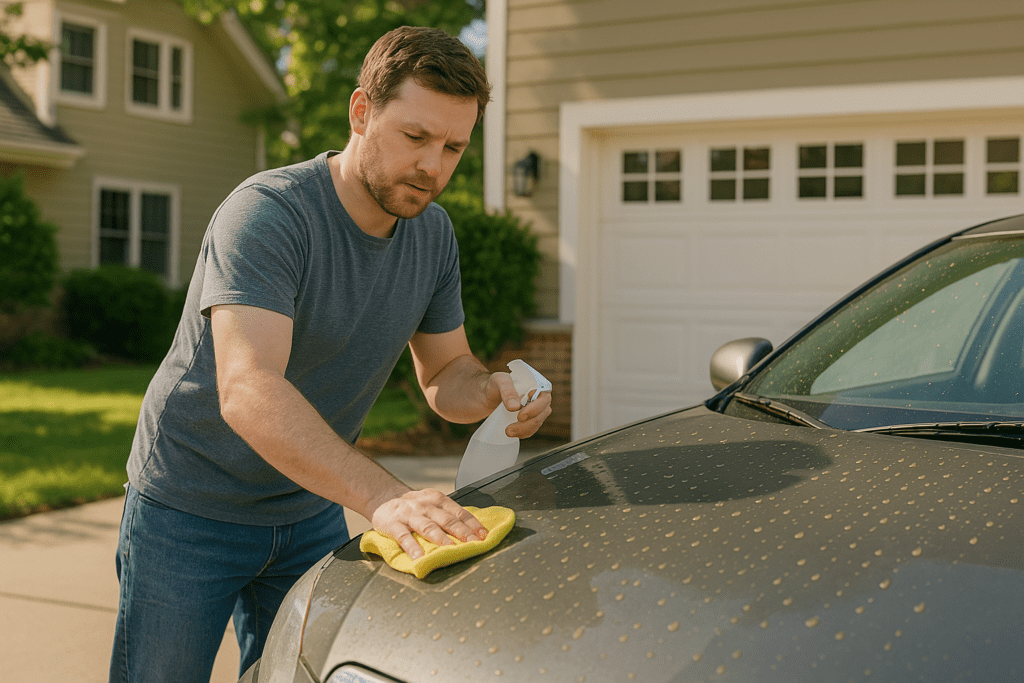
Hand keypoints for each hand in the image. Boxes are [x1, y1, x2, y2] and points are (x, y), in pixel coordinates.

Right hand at [369, 488, 487, 558]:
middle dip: (462, 532)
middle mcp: (425, 505)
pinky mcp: (393, 524)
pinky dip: (411, 546)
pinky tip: (418, 556)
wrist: (383, 498)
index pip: (459, 512)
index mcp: (438, 500)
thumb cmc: (414, 506)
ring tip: (450, 548)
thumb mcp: (433, 505)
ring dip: (440, 538)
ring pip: (427, 526)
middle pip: (447, 519)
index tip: (484, 535)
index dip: (473, 524)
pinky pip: (403, 536)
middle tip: (473, 543)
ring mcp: (409, 514)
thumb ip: (448, 516)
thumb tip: (473, 533)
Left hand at [488, 372, 553, 438]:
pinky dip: (525, 433)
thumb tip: (515, 407)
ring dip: (525, 430)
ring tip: (508, 432)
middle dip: (527, 424)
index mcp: (536, 383)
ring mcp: (537, 408)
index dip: (536, 408)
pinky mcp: (531, 418)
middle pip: (543, 412)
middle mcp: (539, 396)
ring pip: (538, 422)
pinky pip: (533, 428)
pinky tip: (515, 433)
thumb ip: (507, 391)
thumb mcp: (499, 381)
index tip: (520, 416)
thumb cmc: (495, 384)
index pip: (544, 397)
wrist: (488, 395)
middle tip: (510, 429)